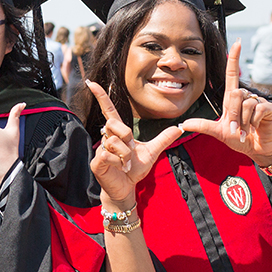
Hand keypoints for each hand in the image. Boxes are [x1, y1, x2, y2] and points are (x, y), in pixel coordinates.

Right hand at [87, 80, 182, 205]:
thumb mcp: (152, 152)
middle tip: (130, 151)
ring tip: (127, 164)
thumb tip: (179, 127)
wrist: (127, 188)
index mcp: (118, 133)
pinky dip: (119, 163)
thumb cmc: (134, 170)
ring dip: (126, 155)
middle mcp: (106, 138)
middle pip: (114, 124)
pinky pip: (108, 155)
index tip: (92, 83)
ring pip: (113, 141)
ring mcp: (100, 150)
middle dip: (127, 137)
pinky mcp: (97, 162)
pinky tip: (121, 169)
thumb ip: (163, 139)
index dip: (101, 97)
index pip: (109, 110)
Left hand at [178, 39, 271, 166]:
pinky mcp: (270, 108)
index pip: (232, 75)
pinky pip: (257, 110)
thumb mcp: (219, 132)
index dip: (234, 59)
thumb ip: (203, 126)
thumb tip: (183, 124)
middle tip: (236, 129)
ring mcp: (259, 101)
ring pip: (245, 104)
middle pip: (234, 94)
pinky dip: (254, 122)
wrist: (258, 150)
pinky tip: (256, 127)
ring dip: (243, 121)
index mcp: (233, 99)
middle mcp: (246, 97)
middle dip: (233, 115)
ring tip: (246, 130)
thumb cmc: (240, 139)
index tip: (237, 43)